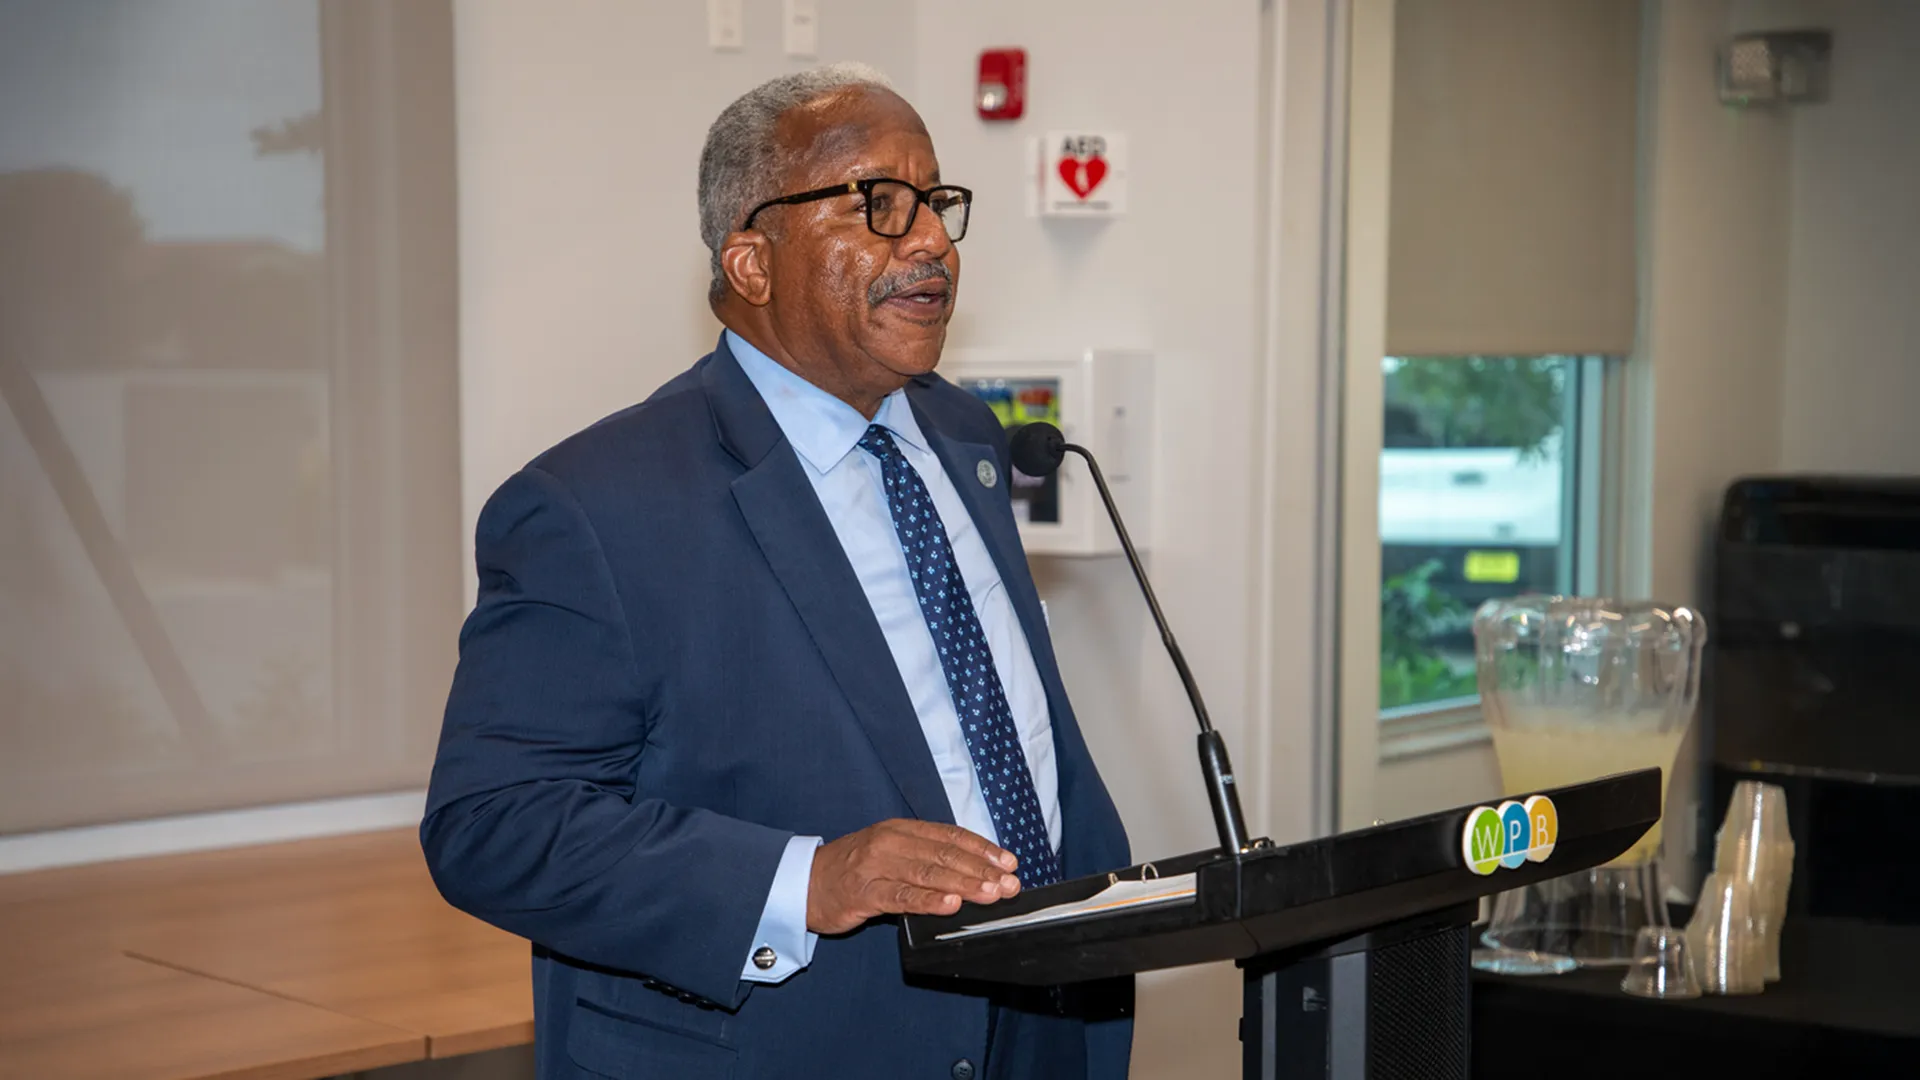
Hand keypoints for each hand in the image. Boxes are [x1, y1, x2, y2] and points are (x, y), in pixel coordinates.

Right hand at [806, 819, 1021, 934]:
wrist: (802, 883)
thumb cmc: (854, 871)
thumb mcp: (890, 855)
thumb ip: (925, 859)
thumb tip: (973, 872)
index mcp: (901, 829)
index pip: (950, 836)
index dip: (982, 848)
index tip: (1009, 862)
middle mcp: (891, 842)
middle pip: (944, 855)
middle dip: (981, 870)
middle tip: (1010, 884)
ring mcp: (876, 866)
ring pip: (928, 873)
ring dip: (964, 884)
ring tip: (990, 894)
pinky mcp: (863, 892)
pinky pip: (901, 897)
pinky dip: (929, 901)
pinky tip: (951, 905)